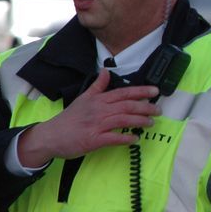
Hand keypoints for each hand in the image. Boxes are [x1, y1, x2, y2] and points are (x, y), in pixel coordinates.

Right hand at [18, 69, 159, 166]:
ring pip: (123, 120)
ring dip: (139, 121)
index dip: (140, 91)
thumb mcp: (83, 98)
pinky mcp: (93, 140)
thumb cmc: (69, 118)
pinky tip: (135, 139)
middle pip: (127, 106)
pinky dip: (125, 138)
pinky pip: (113, 138)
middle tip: (159, 110)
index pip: (123, 93)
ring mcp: (97, 125)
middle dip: (145, 107)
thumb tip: (106, 71)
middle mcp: (100, 110)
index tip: (155, 91)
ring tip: (151, 123)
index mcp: (98, 100)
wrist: (51, 136)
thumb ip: (97, 86)